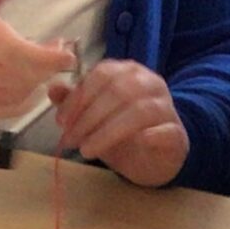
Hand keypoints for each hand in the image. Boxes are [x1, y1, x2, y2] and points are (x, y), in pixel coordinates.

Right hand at [0, 0, 77, 118]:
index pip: (11, 50)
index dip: (43, 58)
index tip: (66, 53)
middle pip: (14, 76)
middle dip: (46, 69)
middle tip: (57, 51)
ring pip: (8, 95)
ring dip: (35, 84)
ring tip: (42, 64)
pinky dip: (18, 104)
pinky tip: (27, 88)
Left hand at [48, 58, 189, 186]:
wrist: (157, 155)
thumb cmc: (122, 132)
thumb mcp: (94, 116)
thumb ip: (76, 101)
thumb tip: (53, 88)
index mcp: (128, 72)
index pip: (102, 75)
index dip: (79, 98)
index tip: (61, 122)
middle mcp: (149, 83)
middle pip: (118, 92)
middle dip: (89, 118)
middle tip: (70, 140)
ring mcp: (166, 106)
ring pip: (139, 111)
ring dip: (108, 132)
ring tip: (86, 150)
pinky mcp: (177, 131)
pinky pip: (165, 130)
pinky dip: (149, 136)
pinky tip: (134, 145)